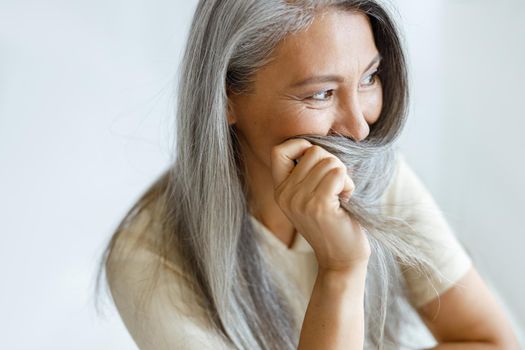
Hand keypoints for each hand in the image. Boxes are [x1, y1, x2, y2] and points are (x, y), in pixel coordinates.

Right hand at [270, 138, 370, 270]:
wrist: (341, 260)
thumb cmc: (333, 223)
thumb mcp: (310, 197)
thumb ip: (307, 173)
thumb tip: (318, 143)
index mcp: (280, 190)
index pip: (279, 150)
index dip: (300, 145)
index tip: (317, 162)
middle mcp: (285, 195)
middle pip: (314, 151)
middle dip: (333, 163)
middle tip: (335, 188)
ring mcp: (300, 201)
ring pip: (329, 161)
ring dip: (343, 176)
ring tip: (340, 197)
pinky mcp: (319, 206)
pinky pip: (339, 174)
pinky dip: (349, 184)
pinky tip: (345, 201)